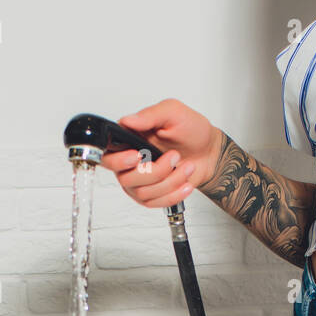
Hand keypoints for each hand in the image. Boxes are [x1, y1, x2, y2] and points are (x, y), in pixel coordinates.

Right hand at [103, 99, 224, 208]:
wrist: (208, 152)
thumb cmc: (190, 130)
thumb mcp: (173, 113)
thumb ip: (150, 115)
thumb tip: (128, 120)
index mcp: (128, 139)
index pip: (107, 155)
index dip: (119, 160)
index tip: (137, 156)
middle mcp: (129, 162)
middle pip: (125, 178)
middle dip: (154, 171)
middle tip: (174, 157)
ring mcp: (138, 181)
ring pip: (143, 192)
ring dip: (170, 181)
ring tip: (186, 166)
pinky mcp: (150, 195)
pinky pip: (154, 202)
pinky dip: (174, 193)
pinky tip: (185, 182)